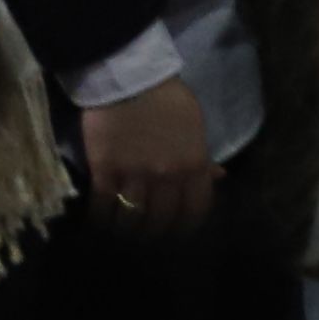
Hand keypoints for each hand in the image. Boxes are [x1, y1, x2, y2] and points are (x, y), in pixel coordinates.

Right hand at [81, 74, 218, 236]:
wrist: (130, 79)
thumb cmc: (168, 99)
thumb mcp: (196, 127)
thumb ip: (203, 157)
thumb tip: (219, 177)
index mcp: (194, 165)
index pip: (196, 209)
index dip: (187, 226)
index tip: (179, 233)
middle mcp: (167, 176)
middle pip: (163, 219)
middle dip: (156, 234)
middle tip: (148, 240)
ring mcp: (135, 175)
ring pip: (132, 218)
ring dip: (128, 232)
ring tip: (123, 238)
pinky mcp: (105, 170)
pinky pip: (103, 206)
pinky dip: (101, 221)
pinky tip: (99, 227)